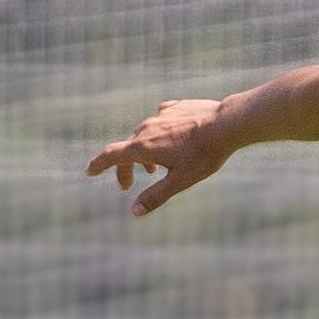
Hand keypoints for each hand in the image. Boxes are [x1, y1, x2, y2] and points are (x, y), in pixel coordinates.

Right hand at [84, 97, 233, 215]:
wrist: (228, 123)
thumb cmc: (205, 155)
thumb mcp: (180, 180)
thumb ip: (156, 196)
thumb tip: (134, 212)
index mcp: (143, 146)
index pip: (111, 155)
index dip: (98, 165)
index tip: (90, 172)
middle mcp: (147, 127)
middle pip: (128, 149)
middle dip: (126, 168)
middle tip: (128, 185)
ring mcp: (161, 115)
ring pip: (144, 134)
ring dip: (143, 152)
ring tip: (154, 168)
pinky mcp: (175, 106)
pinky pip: (159, 120)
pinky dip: (158, 133)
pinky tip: (170, 139)